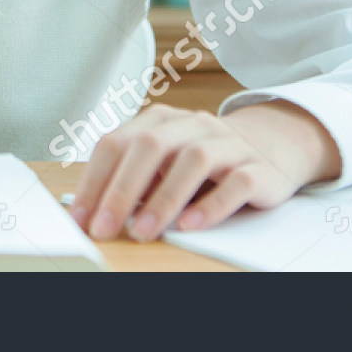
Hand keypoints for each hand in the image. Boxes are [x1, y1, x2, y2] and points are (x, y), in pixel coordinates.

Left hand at [68, 101, 341, 241]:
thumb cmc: (203, 159)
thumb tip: (95, 210)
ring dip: (163, 199)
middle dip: (121, 191)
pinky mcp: (258, 167)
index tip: (80, 216)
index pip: (116, 142)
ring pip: (192, 161)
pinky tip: (191, 225)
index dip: (94, 180)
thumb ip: (135, 177)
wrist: (271, 146)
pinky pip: (236, 182)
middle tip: (104, 228)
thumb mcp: (165, 161)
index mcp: (159, 120)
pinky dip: (212, 205)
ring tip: (143, 231)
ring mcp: (227, 143)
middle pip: (149, 147)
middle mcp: (191, 124)